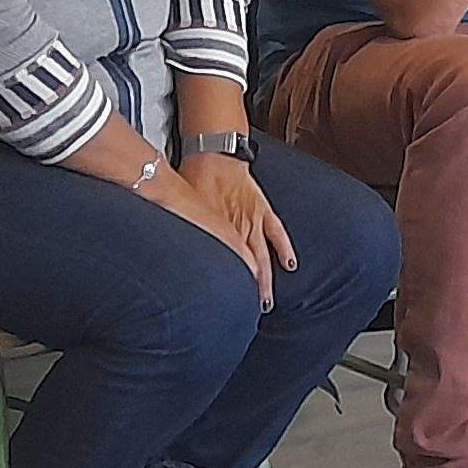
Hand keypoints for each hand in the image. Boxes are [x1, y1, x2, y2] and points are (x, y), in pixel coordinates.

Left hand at [147, 154, 294, 308]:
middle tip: (247, 313)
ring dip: (265, 279)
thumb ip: (190, 229)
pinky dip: (284, 249)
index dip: (226, 285)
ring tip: (266, 301)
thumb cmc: (195, 180)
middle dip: (247, 291)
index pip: (224, 265)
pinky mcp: (263, 211)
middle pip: (244, 267)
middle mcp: (237, 230)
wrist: (213, 154)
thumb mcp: (186, 209)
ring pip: (261, 256)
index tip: (225, 306)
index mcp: (217, 231)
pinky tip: (290, 264)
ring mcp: (253, 221)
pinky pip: (277, 233)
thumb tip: (178, 252)